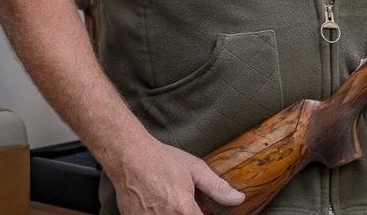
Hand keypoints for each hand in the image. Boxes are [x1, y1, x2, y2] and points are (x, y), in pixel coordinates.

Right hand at [105, 136, 243, 214]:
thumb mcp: (195, 169)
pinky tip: (159, 205)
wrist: (129, 157)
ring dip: (174, 214)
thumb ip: (217, 187)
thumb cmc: (162, 161)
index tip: (204, 210)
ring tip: (173, 203)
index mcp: (182, 209)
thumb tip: (238, 199)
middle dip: (190, 214)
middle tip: (189, 205)